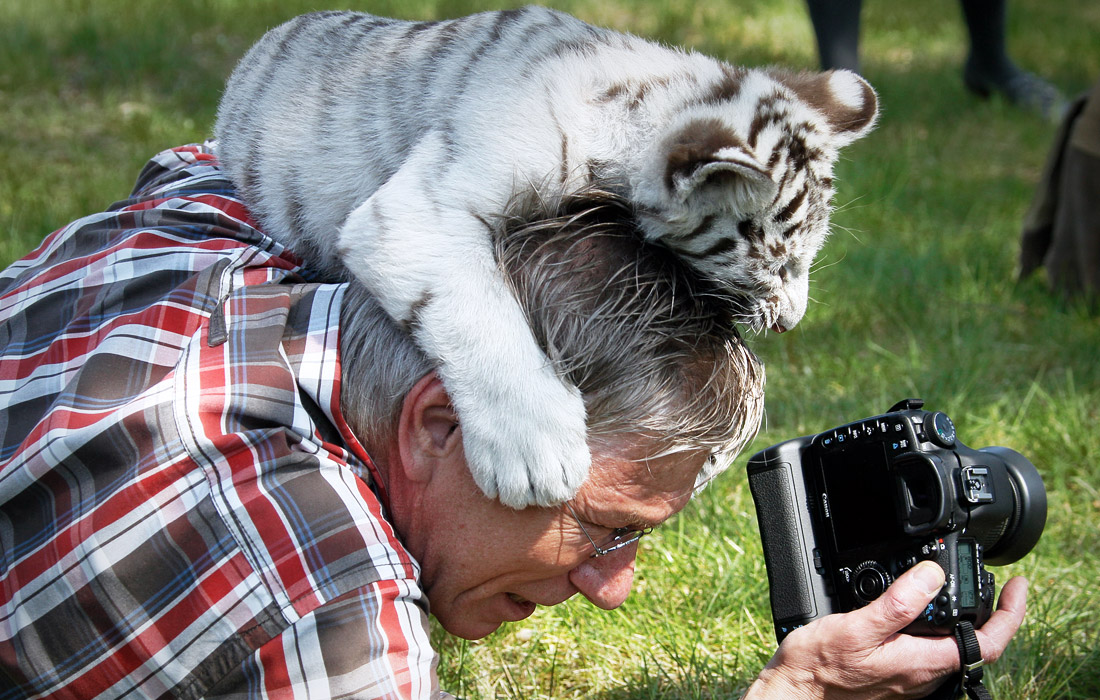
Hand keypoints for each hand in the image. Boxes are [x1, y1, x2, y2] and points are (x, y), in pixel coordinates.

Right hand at [744, 560, 1028, 699]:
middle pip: (977, 645)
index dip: (1010, 613)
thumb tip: (933, 575)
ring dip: (966, 619)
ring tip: (964, 590)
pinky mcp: (896, 674)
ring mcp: (911, 676)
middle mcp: (923, 674)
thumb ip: (899, 602)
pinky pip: (931, 649)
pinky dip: (940, 626)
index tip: (1017, 585)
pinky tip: (922, 609)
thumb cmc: (820, 666)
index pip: (988, 642)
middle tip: (995, 582)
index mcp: (923, 662)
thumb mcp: (858, 626)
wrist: (797, 690)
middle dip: (993, 613)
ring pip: (955, 647)